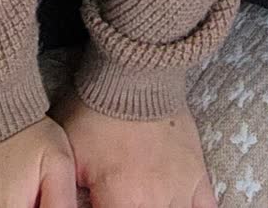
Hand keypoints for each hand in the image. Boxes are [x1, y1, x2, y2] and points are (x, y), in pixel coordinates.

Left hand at [49, 88, 217, 207]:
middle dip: (124, 204)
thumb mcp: (68, 154)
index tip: (98, 200)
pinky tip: (175, 205)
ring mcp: (182, 190)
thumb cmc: (95, 110)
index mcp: (122, 200)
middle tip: (117, 194)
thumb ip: (69, 195)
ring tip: (140, 194)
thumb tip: (69, 207)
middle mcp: (157, 201)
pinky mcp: (198, 175)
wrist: (133, 72)